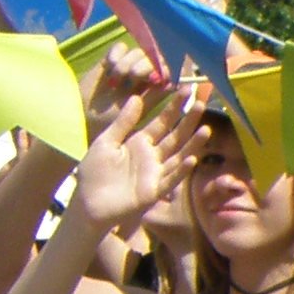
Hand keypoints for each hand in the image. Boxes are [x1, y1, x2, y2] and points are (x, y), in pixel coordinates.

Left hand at [69, 89, 207, 227]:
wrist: (87, 203)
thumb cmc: (94, 172)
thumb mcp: (106, 142)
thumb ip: (123, 122)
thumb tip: (136, 97)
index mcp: (140, 142)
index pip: (162, 122)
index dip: (174, 107)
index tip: (186, 90)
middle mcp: (152, 156)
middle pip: (175, 136)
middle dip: (188, 121)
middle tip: (201, 104)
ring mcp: (155, 173)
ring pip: (178, 156)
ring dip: (192, 144)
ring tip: (205, 130)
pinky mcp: (154, 191)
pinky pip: (170, 179)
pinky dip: (181, 170)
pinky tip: (192, 159)